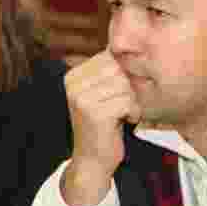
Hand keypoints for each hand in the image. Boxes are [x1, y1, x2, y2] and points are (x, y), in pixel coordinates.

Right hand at [61, 50, 141, 205]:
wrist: (92, 162)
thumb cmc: (104, 126)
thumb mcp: (102, 94)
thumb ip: (110, 72)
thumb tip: (132, 43)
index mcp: (74, 75)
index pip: (110, 57)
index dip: (124, 75)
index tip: (118, 95)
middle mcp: (74, 83)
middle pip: (119, 69)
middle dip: (129, 88)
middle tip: (123, 106)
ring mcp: (81, 97)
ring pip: (125, 85)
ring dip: (132, 101)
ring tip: (123, 114)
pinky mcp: (93, 112)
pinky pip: (127, 101)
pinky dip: (133, 112)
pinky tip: (124, 122)